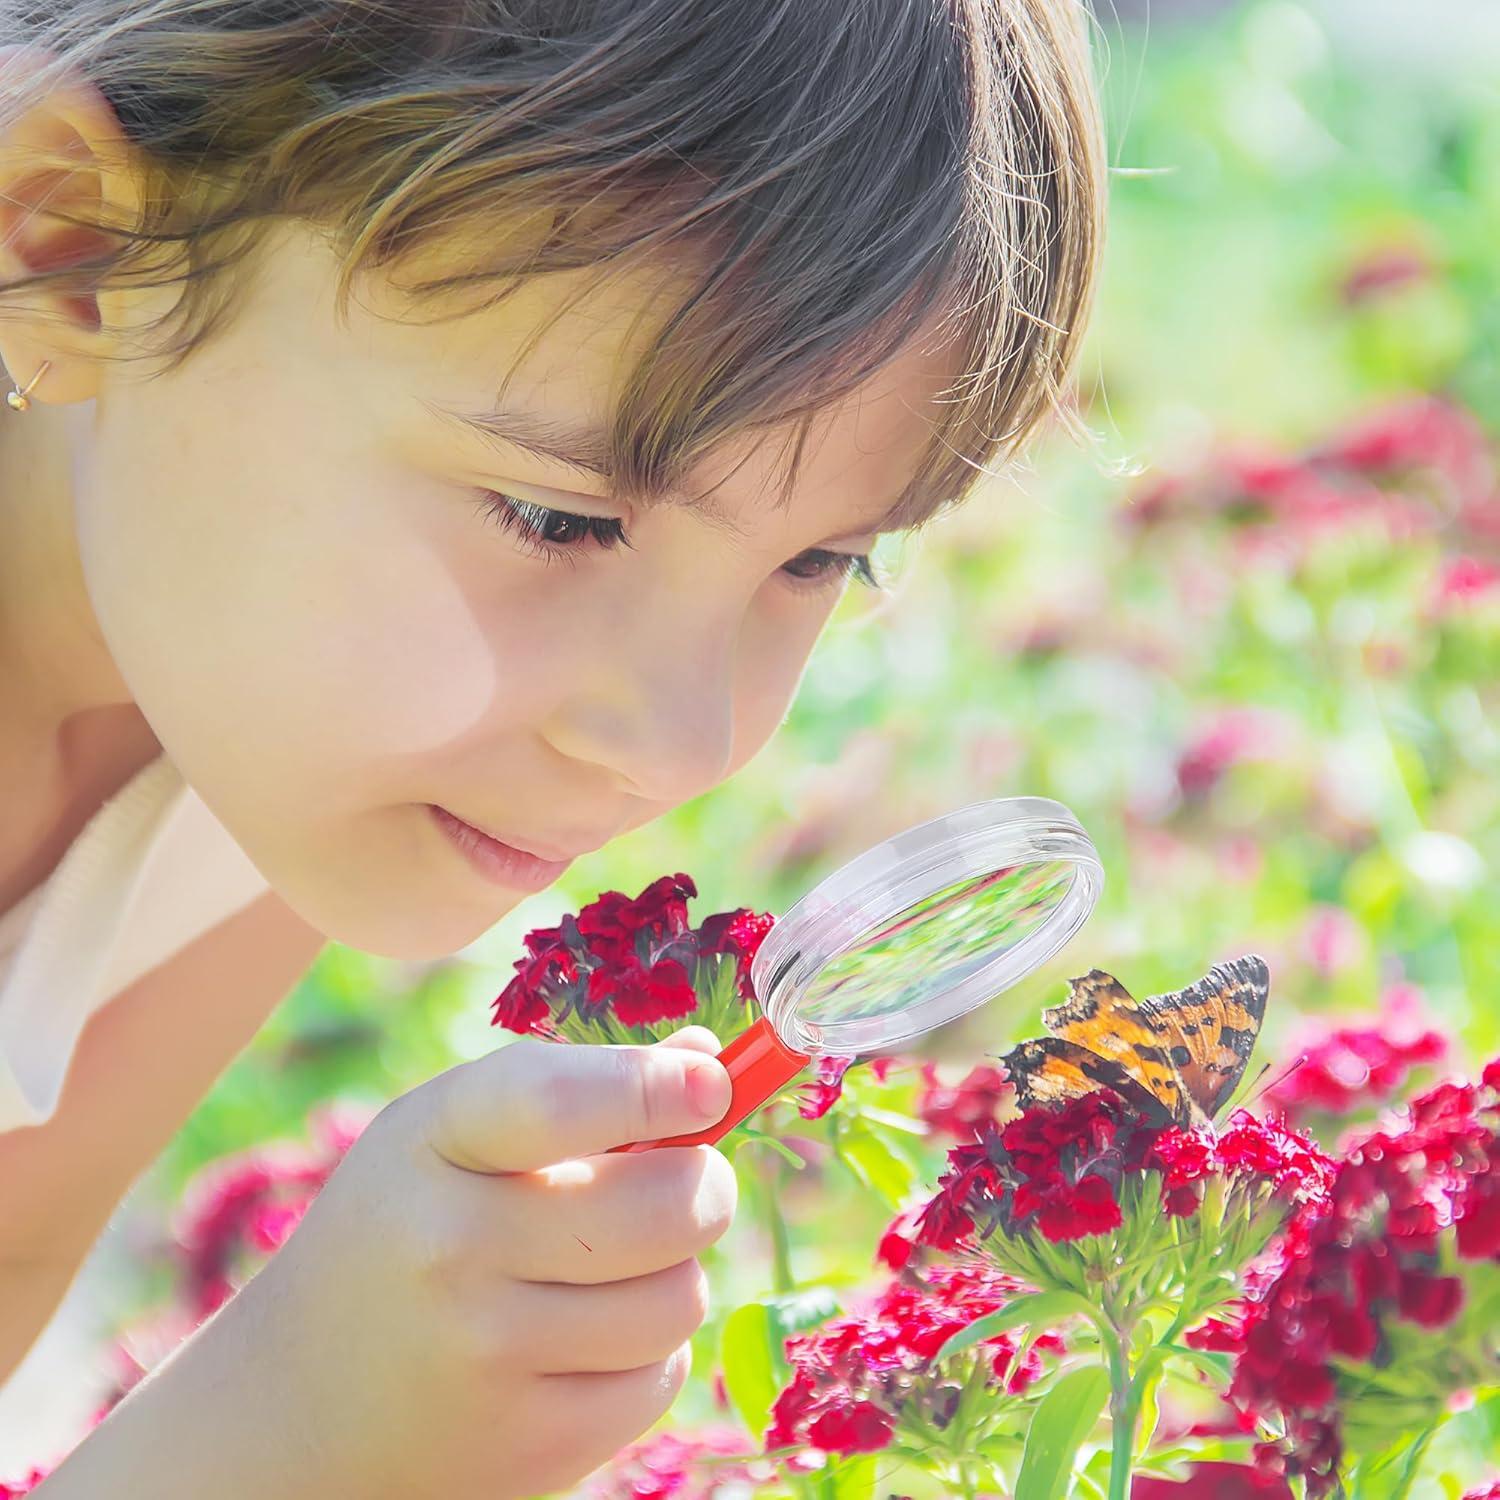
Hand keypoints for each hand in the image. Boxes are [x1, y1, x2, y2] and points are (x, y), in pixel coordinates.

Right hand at [201, 1028, 735, 1496]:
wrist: (297, 1406)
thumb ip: (579, 1090)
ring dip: (672, 1272)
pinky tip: (582, 1342)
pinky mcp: (530, 1448)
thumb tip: (706, 1061)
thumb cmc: (404, 1229)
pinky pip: (661, 1378)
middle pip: (664, 1208)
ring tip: (609, 1268)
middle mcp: (452, 1248)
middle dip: (704, 1184)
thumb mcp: (455, 1134)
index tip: (710, 1082)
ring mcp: (489, 1356)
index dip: (650, 1087)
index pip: (556, 1101)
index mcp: (432, 1142)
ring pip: (679, 1296)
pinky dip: (647, 1353)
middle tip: (690, 1179)